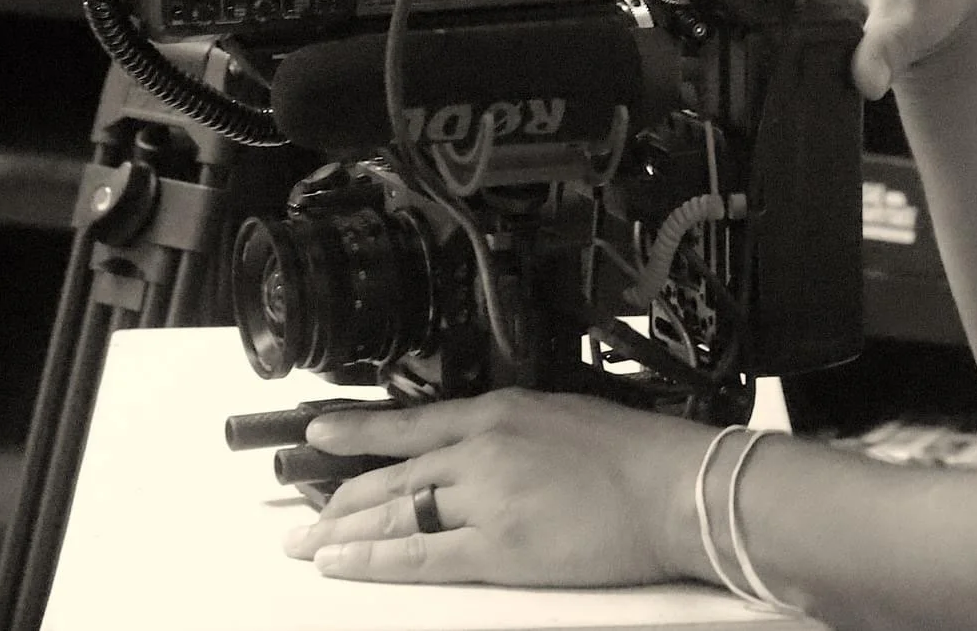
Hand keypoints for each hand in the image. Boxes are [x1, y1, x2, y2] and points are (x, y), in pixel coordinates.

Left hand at [281, 387, 713, 584]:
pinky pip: (420, 556)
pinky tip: (344, 565)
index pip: (411, 422)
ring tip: (307, 547)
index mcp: (502, 411)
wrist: (675, 488)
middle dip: (340, 499)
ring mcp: (487, 500)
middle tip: (301, 519)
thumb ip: (512, 432)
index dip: (357, 431)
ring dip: (344, 532)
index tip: (318, 434)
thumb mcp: (564, 415)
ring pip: (396, 514)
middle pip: (393, 476)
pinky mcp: (499, 548)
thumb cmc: (637, 454)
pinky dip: (375, 560)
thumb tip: (471, 454)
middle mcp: (484, 450)